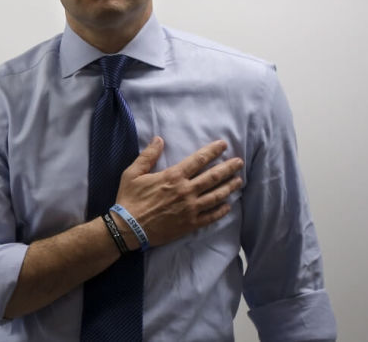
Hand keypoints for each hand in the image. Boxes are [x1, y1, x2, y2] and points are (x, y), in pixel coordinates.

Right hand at [114, 137, 243, 248]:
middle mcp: (185, 191)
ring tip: (239, 181)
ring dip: (229, 187)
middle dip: (228, 168)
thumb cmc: (129, 199)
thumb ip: (148, 155)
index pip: (198, 160)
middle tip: (239, 162)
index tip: (224, 145)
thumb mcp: (133, 173)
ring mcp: (190, 209)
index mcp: (173, 177)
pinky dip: (221, 211)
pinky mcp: (189, 224)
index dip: (213, 151)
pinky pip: (210, 217)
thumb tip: (159, 139)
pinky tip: (228, 206)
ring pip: (215, 196)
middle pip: (213, 177)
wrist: (128, 228)